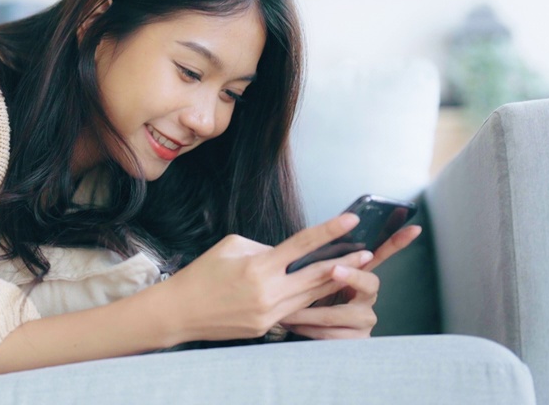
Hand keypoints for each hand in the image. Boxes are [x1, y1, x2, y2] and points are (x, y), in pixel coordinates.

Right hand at [156, 212, 378, 343]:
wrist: (180, 312)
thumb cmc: (202, 274)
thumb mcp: (230, 246)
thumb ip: (263, 247)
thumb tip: (284, 254)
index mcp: (259, 267)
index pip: (302, 244)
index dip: (329, 230)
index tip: (351, 220)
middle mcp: (268, 293)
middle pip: (317, 276)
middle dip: (344, 263)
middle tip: (367, 252)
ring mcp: (269, 314)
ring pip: (310, 296)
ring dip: (330, 282)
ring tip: (350, 270)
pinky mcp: (266, 328)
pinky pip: (293, 309)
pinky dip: (306, 298)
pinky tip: (317, 289)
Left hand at [280, 224, 422, 338]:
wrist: (305, 329)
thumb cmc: (309, 296)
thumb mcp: (312, 274)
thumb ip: (317, 258)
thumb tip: (310, 233)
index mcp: (360, 273)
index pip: (385, 253)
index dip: (400, 240)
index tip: (412, 229)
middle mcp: (369, 295)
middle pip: (369, 282)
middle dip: (351, 276)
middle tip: (334, 269)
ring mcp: (366, 318)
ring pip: (338, 314)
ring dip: (309, 313)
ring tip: (287, 311)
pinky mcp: (358, 339)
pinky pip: (331, 334)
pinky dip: (308, 329)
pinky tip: (293, 324)